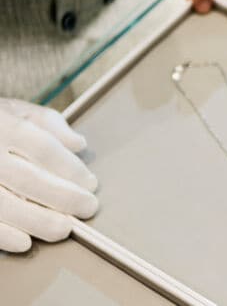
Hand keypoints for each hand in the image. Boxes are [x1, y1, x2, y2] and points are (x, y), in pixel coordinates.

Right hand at [0, 99, 97, 252]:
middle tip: (87, 208)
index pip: (43, 148)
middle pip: (27, 178)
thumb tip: (79, 144)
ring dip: (37, 220)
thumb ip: (50, 124)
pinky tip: (25, 242)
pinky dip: (2, 235)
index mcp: (4, 125)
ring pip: (4, 204)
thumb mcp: (16, 111)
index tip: (91, 184)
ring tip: (64, 229)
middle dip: (62, 197)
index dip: (70, 168)